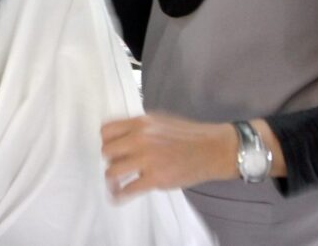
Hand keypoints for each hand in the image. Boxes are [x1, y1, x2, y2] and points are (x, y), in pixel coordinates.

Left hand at [101, 111, 237, 198]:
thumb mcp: (159, 120)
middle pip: (106, 151)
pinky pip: (127, 189)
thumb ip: (139, 127)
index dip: (105, 141)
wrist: (212, 149)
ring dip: (112, 179)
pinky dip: (119, 195)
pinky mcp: (155, 178)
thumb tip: (121, 136)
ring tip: (115, 183)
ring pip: (112, 171)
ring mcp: (147, 159)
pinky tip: (118, 196)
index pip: (106, 130)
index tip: (109, 148)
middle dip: (109, 160)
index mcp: (140, 123)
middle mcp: (140, 139)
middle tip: (116, 165)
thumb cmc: (188, 136)